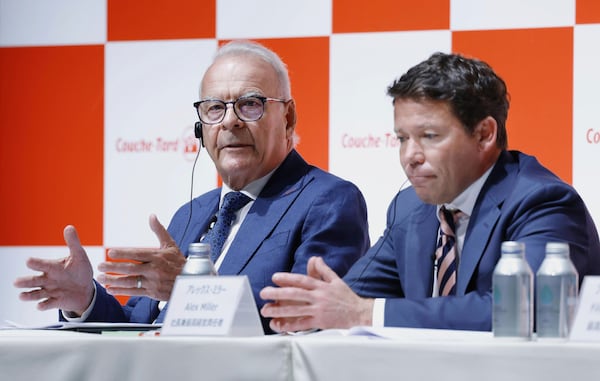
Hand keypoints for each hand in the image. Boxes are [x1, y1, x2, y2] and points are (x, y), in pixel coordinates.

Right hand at [13, 225, 94, 315]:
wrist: (85, 289)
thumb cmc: (80, 270)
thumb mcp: (79, 256)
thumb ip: (73, 243)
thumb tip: (69, 227)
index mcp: (53, 267)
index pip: (43, 264)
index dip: (36, 263)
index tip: (29, 261)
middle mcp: (48, 280)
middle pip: (34, 280)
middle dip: (26, 282)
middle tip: (17, 282)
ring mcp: (51, 291)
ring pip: (37, 294)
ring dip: (29, 295)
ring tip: (22, 296)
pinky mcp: (56, 301)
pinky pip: (48, 304)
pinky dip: (44, 305)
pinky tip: (40, 305)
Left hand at [96, 214, 185, 300]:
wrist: (191, 281)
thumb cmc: (179, 262)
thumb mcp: (171, 245)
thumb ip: (159, 230)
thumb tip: (152, 216)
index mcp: (158, 256)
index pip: (137, 254)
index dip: (123, 253)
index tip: (110, 252)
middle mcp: (155, 269)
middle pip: (130, 268)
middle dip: (113, 268)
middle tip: (100, 266)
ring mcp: (153, 282)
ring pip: (130, 281)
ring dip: (113, 280)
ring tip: (101, 277)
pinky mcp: (152, 293)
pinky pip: (134, 291)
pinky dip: (121, 291)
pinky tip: (110, 289)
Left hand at [259, 256, 373, 331]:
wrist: (360, 313)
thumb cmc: (346, 297)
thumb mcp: (336, 279)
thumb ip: (323, 269)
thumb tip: (315, 258)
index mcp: (321, 286)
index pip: (301, 280)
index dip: (287, 278)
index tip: (275, 277)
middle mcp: (318, 297)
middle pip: (295, 294)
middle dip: (278, 293)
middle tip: (264, 293)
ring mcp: (318, 310)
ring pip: (296, 310)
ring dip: (279, 310)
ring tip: (266, 310)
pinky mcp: (320, 322)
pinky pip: (302, 324)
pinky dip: (290, 325)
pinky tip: (279, 325)